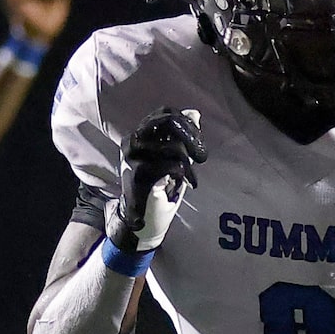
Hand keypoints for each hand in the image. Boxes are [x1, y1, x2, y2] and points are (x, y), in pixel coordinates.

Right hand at [109, 109, 205, 252]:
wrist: (141, 220)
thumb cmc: (157, 188)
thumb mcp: (170, 157)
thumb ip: (180, 136)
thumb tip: (194, 113)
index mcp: (139, 134)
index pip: (166, 113)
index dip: (187, 122)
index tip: (198, 139)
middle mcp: (132, 141)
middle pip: (168, 121)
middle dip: (190, 135)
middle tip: (202, 155)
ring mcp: (134, 158)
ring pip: (173, 147)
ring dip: (189, 164)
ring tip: (191, 179)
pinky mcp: (140, 176)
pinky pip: (172, 166)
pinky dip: (185, 175)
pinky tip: (187, 184)